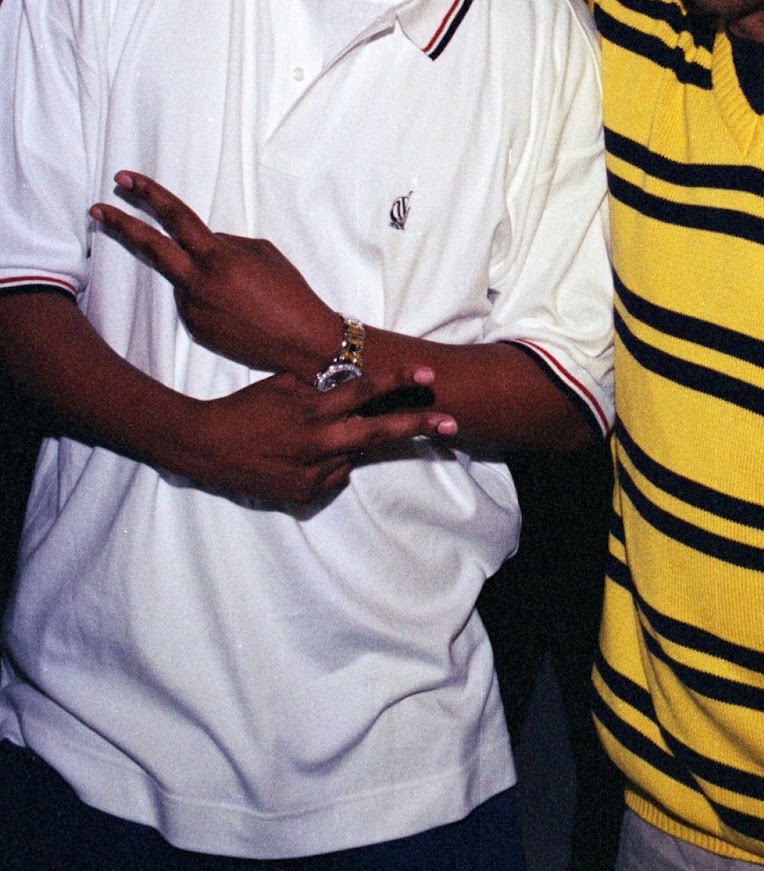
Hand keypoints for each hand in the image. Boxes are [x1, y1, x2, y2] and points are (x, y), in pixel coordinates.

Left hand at [91, 171, 342, 377]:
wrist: (302, 343)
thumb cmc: (291, 292)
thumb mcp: (262, 252)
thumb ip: (225, 242)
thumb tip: (203, 242)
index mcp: (217, 256)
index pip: (175, 216)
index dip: (149, 195)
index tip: (125, 179)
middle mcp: (198, 282)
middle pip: (149, 246)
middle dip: (120, 225)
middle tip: (96, 209)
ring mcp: (192, 309)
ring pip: (182, 278)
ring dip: (199, 275)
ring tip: (242, 290)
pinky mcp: (195, 329)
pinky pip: (193, 303)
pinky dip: (209, 298)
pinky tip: (239, 309)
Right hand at [189, 364, 454, 509]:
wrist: (205, 446)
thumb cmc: (244, 408)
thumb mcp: (281, 385)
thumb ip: (318, 386)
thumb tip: (345, 381)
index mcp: (312, 410)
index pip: (363, 391)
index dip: (398, 382)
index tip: (428, 376)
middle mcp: (317, 443)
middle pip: (377, 433)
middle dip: (417, 426)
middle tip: (451, 422)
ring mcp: (312, 473)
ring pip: (352, 457)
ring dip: (349, 445)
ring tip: (310, 437)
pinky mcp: (303, 494)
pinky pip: (332, 476)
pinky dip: (329, 464)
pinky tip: (303, 455)